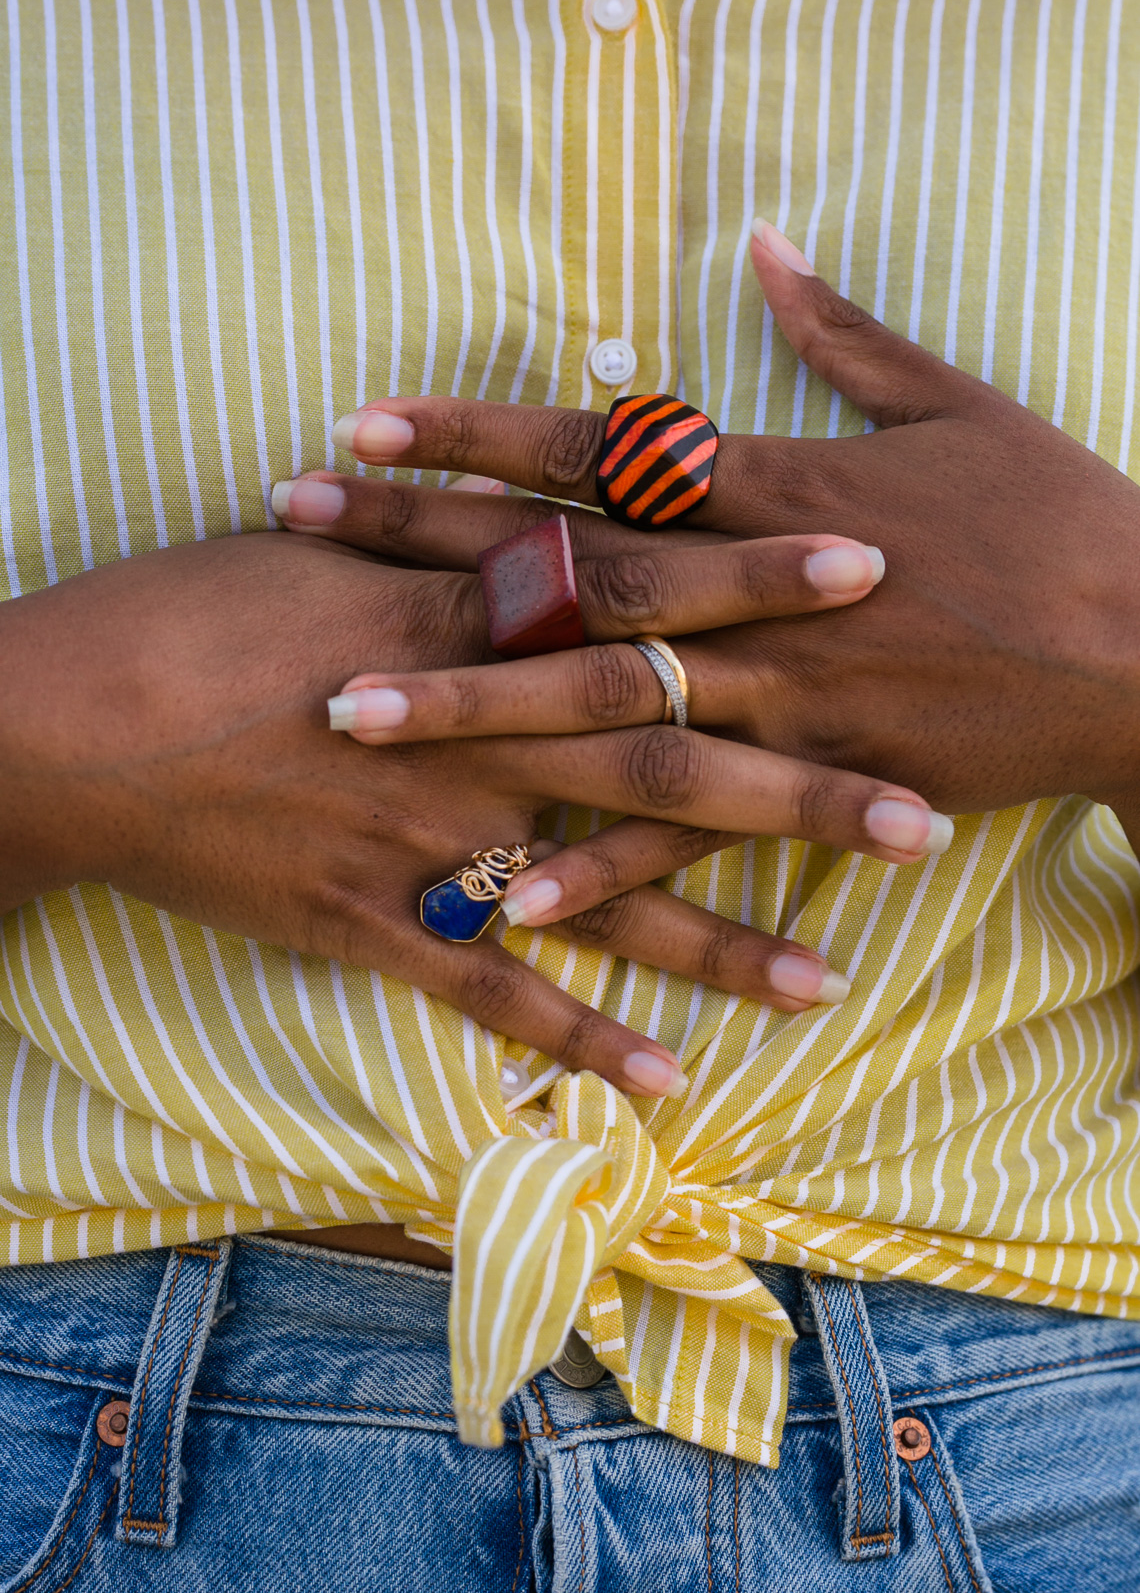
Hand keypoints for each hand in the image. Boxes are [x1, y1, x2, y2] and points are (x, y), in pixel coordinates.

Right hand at [0, 533, 935, 1094]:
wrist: (71, 723)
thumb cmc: (192, 611)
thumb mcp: (326, 546)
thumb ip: (453, 544)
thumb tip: (547, 513)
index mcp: (463, 620)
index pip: (640, 591)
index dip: (754, 580)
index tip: (869, 568)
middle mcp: (470, 730)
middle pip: (659, 756)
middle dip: (792, 785)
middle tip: (914, 816)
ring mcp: (424, 837)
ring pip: (597, 894)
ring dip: (713, 939)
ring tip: (823, 981)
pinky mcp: (369, 922)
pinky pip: (486, 989)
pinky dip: (571, 1032)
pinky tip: (655, 1079)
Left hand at [274, 220, 1139, 915]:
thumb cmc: (1062, 520)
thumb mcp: (957, 404)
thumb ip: (840, 334)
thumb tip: (763, 244)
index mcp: (777, 485)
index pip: (596, 452)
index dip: (475, 435)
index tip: (363, 424)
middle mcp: (754, 591)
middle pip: (563, 564)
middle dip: (423, 548)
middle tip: (296, 533)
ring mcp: (778, 695)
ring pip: (600, 700)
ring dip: (469, 705)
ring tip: (347, 712)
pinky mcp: (814, 783)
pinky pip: (688, 836)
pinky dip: (601, 867)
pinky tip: (505, 893)